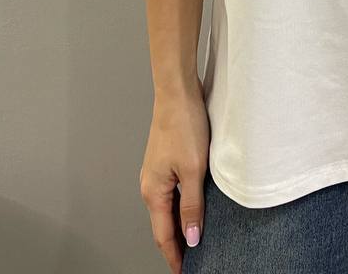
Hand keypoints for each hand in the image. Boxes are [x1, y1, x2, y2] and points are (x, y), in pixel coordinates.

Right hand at [139, 82, 210, 272]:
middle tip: (194, 259)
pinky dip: (182, 204)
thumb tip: (191, 237)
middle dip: (177, 243)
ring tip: (197, 237)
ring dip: (181, 223)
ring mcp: (156, 172)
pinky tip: (196, 204)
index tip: (185, 272)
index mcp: (153, 192)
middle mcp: (150, 185)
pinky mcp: (165, 161)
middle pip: (163, 224)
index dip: (175, 256)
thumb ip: (192, 205)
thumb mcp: (194, 170)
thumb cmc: (183, 124)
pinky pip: (173, 191)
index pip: (164, 235)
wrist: (177, 92)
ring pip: (168, 207)